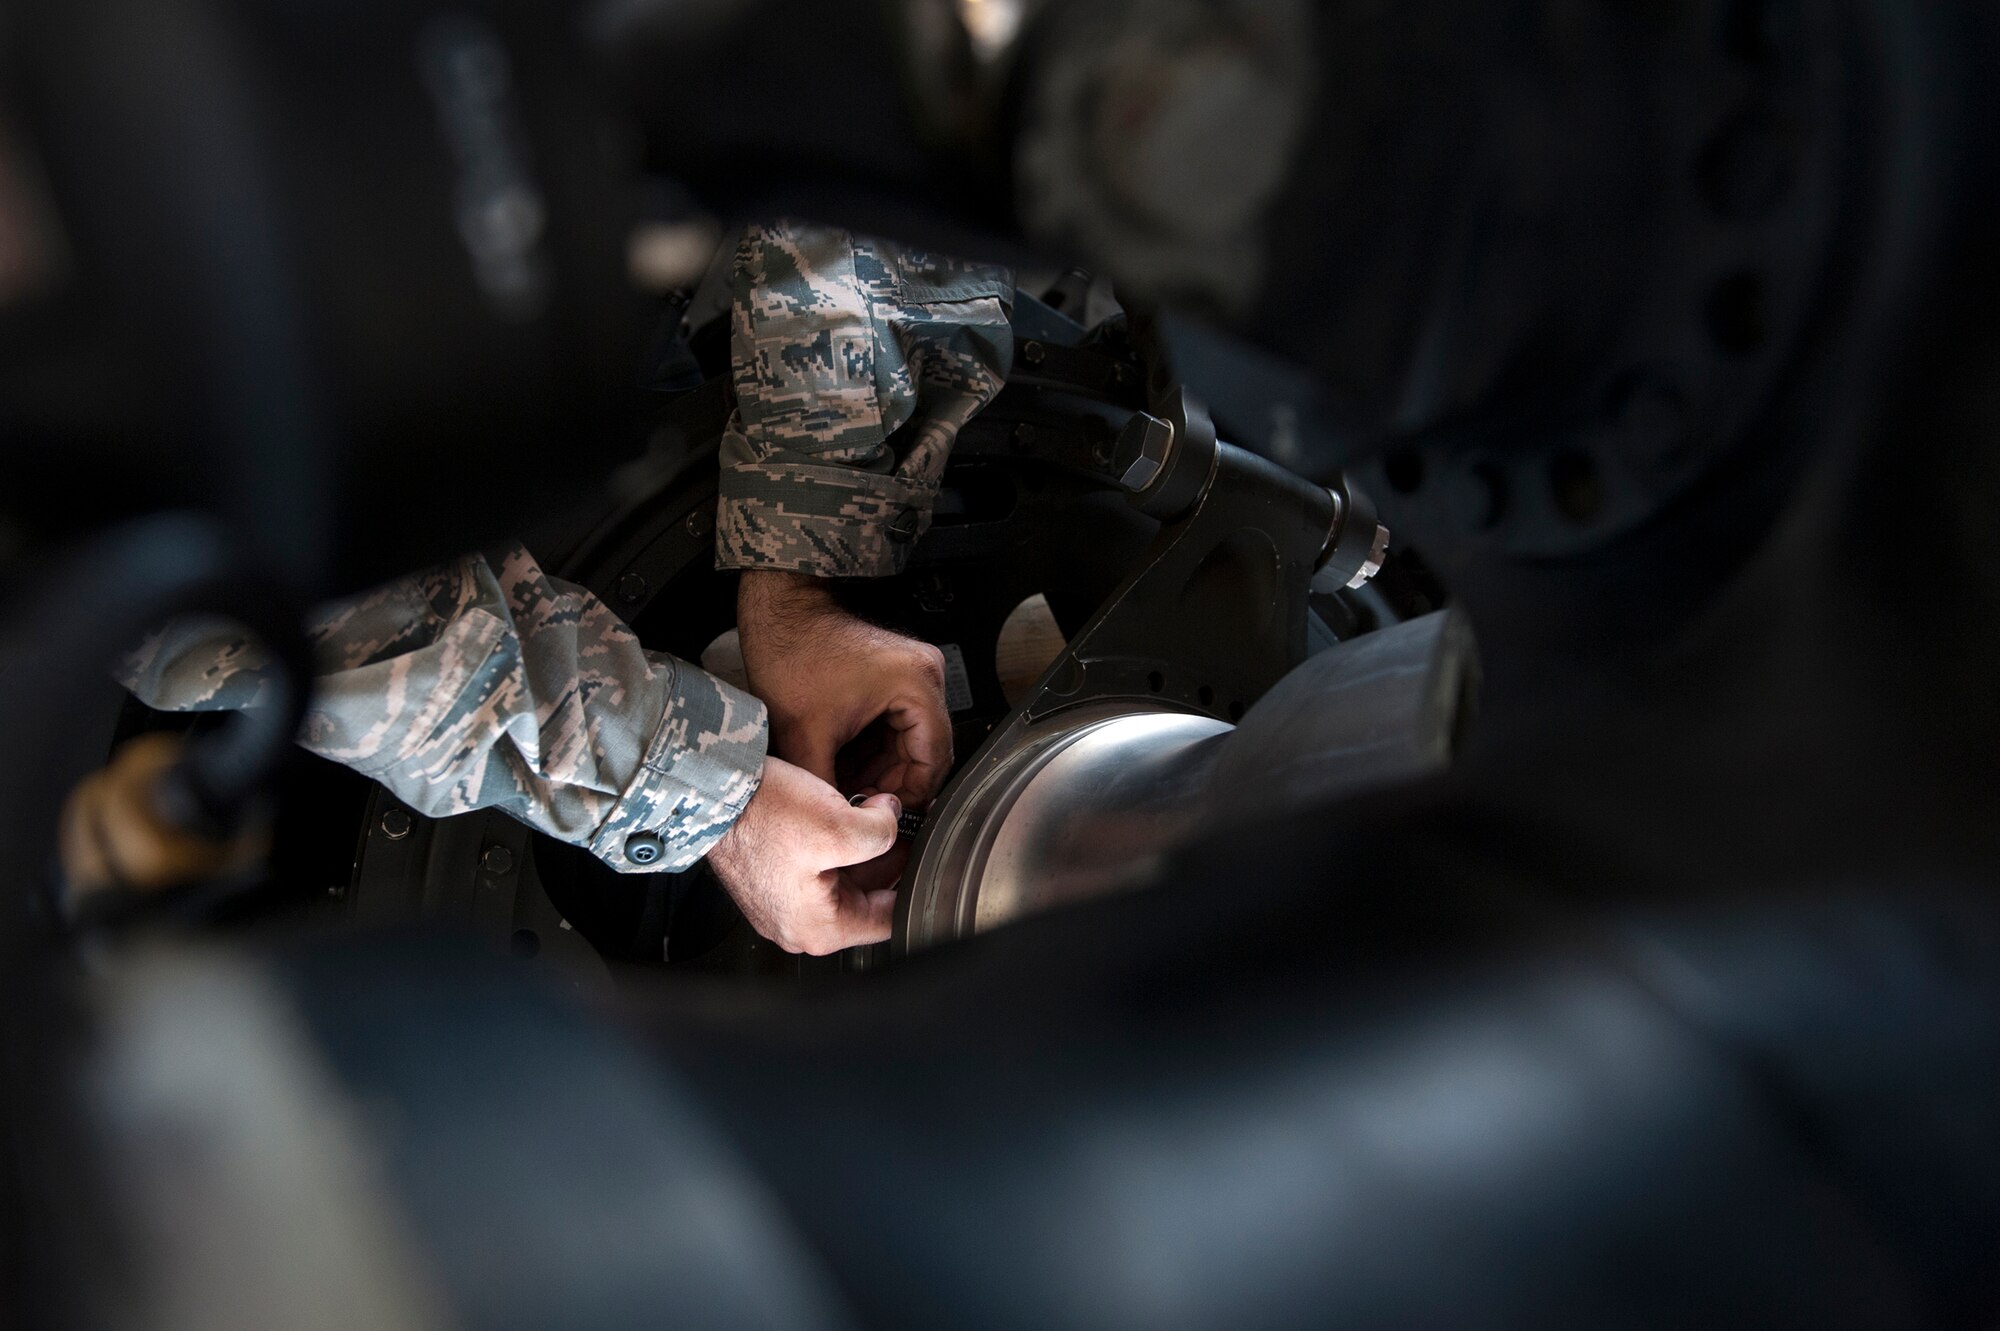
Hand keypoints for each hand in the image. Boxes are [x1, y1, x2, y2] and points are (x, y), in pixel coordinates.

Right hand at [706, 757, 904, 954]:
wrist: (710, 793)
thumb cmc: (759, 815)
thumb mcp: (839, 825)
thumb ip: (883, 834)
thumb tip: (894, 824)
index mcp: (819, 931)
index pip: (890, 919)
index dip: (914, 879)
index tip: (927, 851)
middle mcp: (800, 928)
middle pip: (869, 899)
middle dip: (888, 858)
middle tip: (903, 822)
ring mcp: (785, 906)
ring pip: (847, 880)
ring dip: (863, 847)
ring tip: (874, 810)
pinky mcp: (775, 882)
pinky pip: (821, 869)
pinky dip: (837, 844)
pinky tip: (846, 812)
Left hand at [736, 570, 952, 806]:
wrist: (778, 610)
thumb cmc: (791, 652)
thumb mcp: (804, 734)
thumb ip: (824, 787)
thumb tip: (837, 826)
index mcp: (917, 685)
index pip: (934, 760)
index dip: (910, 797)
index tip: (882, 817)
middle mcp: (925, 677)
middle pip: (924, 753)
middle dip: (891, 785)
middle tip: (859, 809)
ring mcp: (911, 675)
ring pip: (908, 743)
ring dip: (880, 770)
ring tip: (846, 790)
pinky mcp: (894, 677)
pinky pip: (894, 726)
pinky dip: (872, 750)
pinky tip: (844, 766)